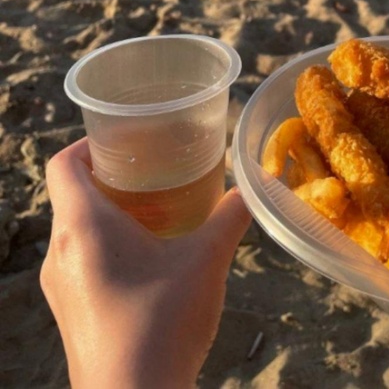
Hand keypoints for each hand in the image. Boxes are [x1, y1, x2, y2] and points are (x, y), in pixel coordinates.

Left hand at [40, 139, 250, 388]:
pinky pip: (81, 262)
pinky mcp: (70, 312)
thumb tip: (258, 182)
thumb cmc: (163, 322)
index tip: (127, 138)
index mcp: (83, 226)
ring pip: (77, 231)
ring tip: (160, 212)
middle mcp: (59, 252)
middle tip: (156, 170)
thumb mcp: (207, 260)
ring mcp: (59, 286)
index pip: (63, 163)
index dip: (90, 142)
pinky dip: (109, 247)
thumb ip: (231, 215)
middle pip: (72, 195)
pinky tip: (153, 259)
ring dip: (112, 214)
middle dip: (113, 177)